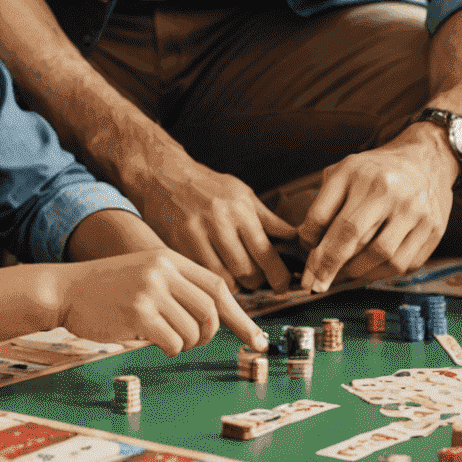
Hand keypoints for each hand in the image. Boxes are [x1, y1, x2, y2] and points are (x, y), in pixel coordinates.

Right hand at [57, 248, 268, 355]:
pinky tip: (153, 342)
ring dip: (185, 344)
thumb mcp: (147, 273)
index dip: (240, 316)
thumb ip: (178, 286)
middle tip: (194, 343)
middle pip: (211, 310)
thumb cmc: (107, 288)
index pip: (218, 286)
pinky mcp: (137, 313)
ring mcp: (151, 290)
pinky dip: (169, 349)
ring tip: (165, 339)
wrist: (66, 289)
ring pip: (193, 330)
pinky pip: (172, 342)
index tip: (256, 339)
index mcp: (170, 258)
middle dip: (209, 335)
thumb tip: (215, 317)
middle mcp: (164, 270)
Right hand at [132, 153, 297, 292]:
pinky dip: (212, 281)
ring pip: (224, 279)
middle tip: (259, 281)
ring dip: (234, 286)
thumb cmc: (208, 186)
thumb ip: (268, 220)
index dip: (278, 275)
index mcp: (239, 208)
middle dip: (257, 282)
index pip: (266, 251)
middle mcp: (219, 221)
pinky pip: (202, 275)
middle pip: (246, 270)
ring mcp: (195, 234)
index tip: (283, 285)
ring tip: (237, 279)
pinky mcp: (177, 246)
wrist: (165, 175)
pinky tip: (216, 275)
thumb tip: (296, 239)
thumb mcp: (242, 194)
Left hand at [297, 127, 457, 292]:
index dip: (309, 243)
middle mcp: (387, 189)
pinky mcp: (432, 229)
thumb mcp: (345, 171)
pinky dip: (381, 273)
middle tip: (316, 283)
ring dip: (356, 272)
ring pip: (379, 255)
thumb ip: (324, 202)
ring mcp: (413, 210)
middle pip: (351, 236)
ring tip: (345, 274)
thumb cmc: (377, 172)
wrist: (426, 160)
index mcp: (358, 172)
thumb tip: (308, 243)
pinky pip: (402, 264)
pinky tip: (370, 269)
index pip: (323, 215)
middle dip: (328, 266)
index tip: (306, 260)